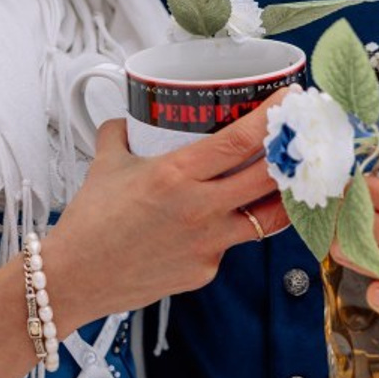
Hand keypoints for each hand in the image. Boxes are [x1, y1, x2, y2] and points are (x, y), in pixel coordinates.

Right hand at [43, 100, 288, 331]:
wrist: (75, 278)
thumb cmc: (90, 221)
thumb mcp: (106, 162)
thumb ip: (122, 132)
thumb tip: (132, 115)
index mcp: (176, 175)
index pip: (238, 141)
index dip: (272, 118)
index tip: (290, 99)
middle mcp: (200, 209)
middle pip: (268, 177)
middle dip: (293, 152)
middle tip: (303, 134)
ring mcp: (208, 244)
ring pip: (268, 216)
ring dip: (281, 194)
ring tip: (288, 176)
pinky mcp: (206, 271)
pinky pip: (232, 243)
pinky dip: (233, 227)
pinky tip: (223, 217)